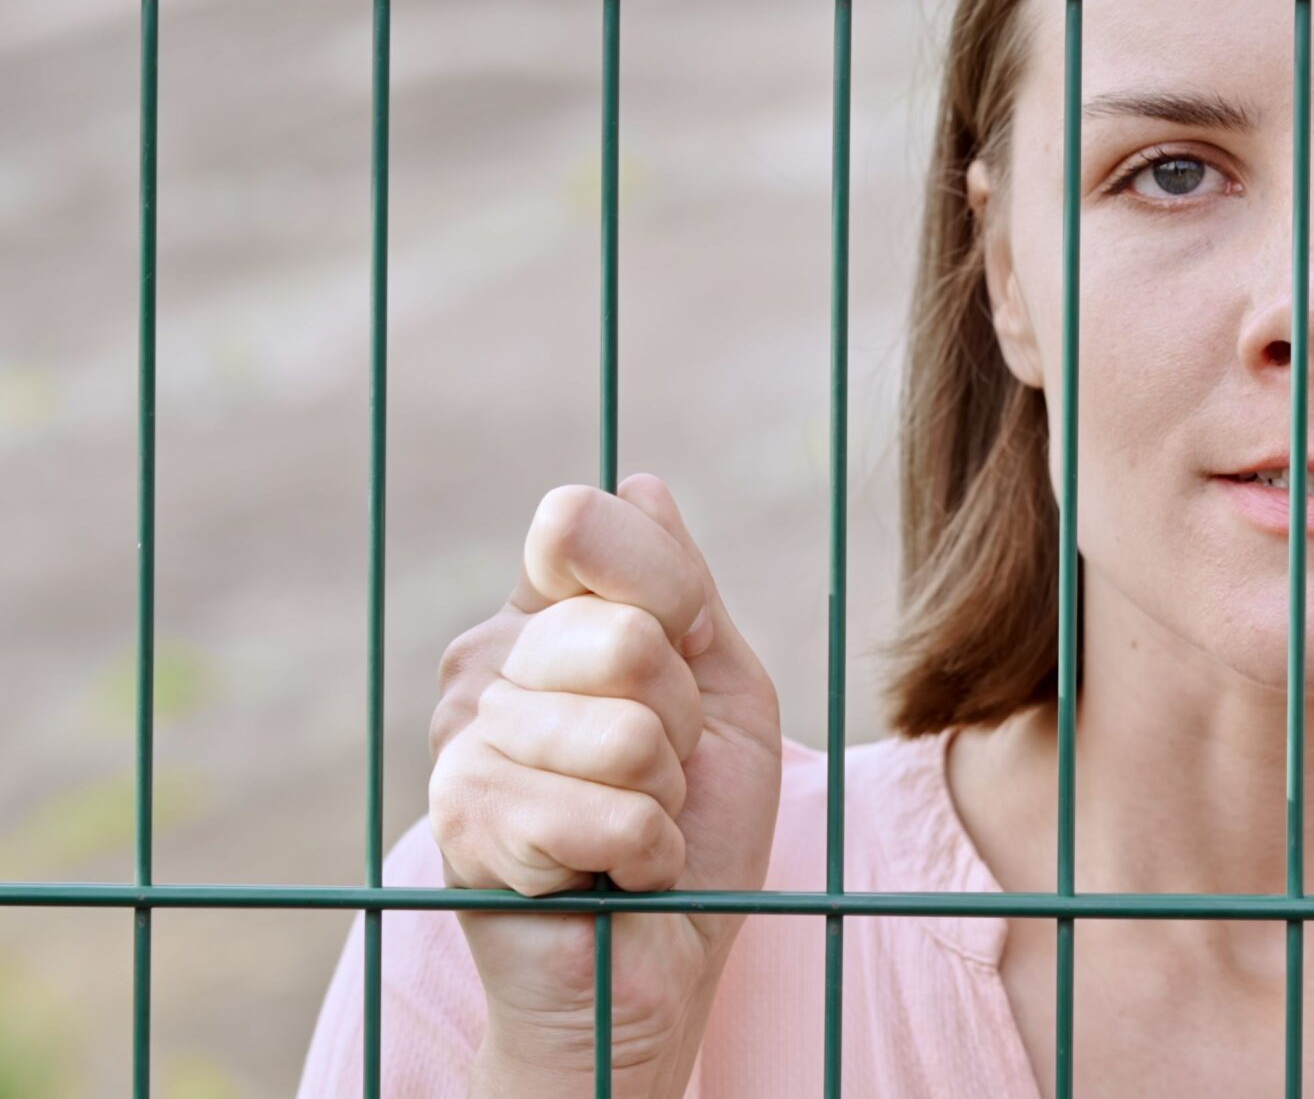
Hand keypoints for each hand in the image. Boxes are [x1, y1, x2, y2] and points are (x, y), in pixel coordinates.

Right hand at [428, 475, 782, 1097]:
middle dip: (680, 719)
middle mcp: (485, 664)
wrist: (655, 960)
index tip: (680, 659)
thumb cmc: (694, 828)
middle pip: (623, 636)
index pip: (579, 525)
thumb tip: (640, 481)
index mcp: (542, 618)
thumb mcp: (722, 688)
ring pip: (625, 734)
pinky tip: (616, 876)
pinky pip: (611, 815)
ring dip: (665, 799)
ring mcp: (464, 741)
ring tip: (636, 829)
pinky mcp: (465, 823)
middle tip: (660, 775)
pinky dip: (650, 855)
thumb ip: (683, 587)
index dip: (669, 597)